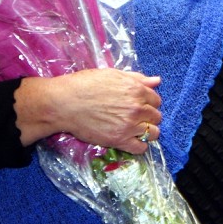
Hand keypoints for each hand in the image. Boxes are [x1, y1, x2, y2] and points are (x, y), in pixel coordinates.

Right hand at [14, 68, 161, 153]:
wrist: (65, 103)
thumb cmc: (85, 84)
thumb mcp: (113, 75)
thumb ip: (137, 78)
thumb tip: (157, 81)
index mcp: (136, 90)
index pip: (156, 100)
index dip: (148, 102)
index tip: (140, 105)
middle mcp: (137, 108)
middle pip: (156, 116)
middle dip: (148, 116)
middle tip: (135, 117)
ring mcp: (129, 125)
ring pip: (153, 133)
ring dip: (147, 131)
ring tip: (135, 129)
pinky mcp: (119, 140)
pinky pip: (140, 148)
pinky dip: (139, 146)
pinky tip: (131, 140)